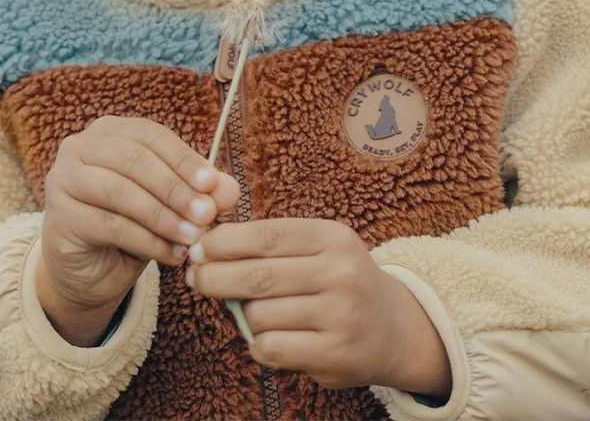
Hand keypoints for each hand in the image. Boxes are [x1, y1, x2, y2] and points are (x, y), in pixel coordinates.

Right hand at [37, 115, 239, 344]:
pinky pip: (109, 225)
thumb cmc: (132, 225)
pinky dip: (147, 241)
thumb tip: (228, 188)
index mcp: (109, 130)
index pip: (151, 135)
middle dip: (175, 188)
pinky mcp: (59, 216)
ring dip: (163, 216)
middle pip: (135, 160)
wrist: (89, 271)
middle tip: (207, 214)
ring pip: (121, 192)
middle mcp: (80, 147)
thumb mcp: (170, 205)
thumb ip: (198, 192)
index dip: (183, 158)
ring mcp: (63, 179)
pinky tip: (172, 254)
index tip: (213, 183)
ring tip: (193, 238)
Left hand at [185, 217, 450, 397]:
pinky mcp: (336, 354)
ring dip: (243, 314)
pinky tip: (267, 338)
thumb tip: (208, 246)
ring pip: (261, 315)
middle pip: (257, 276)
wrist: (395, 328)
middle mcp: (340, 272)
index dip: (224, 242)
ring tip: (252, 311)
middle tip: (194, 277)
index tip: (197, 247)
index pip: (265, 235)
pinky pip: (272, 348)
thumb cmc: (339, 280)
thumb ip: (272, 244)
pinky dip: (258, 344)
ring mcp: (340, 315)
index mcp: (332, 237)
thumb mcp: (319, 247)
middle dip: (215, 276)